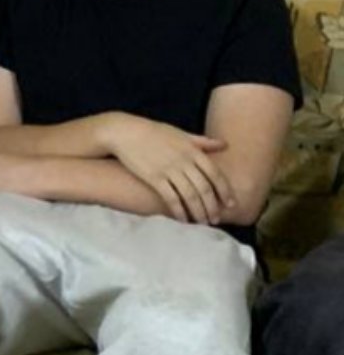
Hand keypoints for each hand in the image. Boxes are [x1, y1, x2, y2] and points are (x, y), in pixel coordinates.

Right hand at [103, 114, 232, 223]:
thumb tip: (225, 144)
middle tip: (216, 219)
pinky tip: (183, 219)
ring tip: (203, 222)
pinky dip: (179, 211)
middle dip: (213, 206)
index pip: (215, 174)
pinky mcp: (154, 178)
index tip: (231, 204)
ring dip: (199, 212)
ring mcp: (169, 170)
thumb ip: (202, 142)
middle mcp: (184, 161)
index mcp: (192, 150)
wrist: (124, 132)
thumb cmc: (152, 132)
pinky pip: (171, 198)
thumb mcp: (180, 133)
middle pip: (204, 188)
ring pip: (190, 196)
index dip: (225, 191)